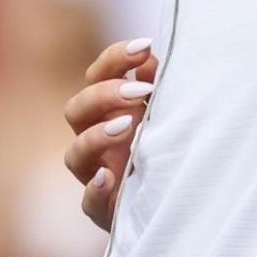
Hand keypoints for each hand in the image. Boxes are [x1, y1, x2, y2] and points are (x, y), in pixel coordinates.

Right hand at [63, 38, 158, 231]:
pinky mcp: (106, 210)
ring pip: (74, 155)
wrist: (182, 200)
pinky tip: (109, 178)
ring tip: (127, 126)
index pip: (96, 77)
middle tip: (142, 91)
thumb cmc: (174, 146)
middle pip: (76, 110)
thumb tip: (150, 57)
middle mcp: (97, 140)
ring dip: (97, 137)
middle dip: (105, 95)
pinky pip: (90, 202)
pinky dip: (96, 190)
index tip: (145, 46)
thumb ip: (161, 85)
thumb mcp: (171, 112)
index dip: (114, 59)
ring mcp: (98, 175)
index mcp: (111, 110)